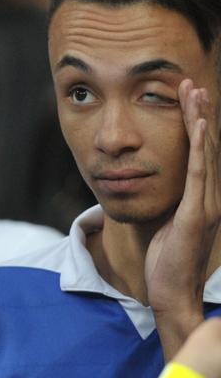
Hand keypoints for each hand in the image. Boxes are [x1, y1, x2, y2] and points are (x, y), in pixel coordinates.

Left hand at [146, 79, 219, 318]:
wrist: (171, 293)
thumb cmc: (166, 261)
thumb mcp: (169, 224)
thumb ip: (173, 204)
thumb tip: (165, 188)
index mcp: (205, 199)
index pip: (204, 155)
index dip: (198, 126)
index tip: (190, 99)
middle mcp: (212, 198)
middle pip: (209, 147)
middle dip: (201, 113)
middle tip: (192, 84)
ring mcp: (207, 205)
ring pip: (207, 154)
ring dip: (201, 121)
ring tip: (195, 92)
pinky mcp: (196, 214)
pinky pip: (199, 174)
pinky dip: (200, 147)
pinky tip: (198, 124)